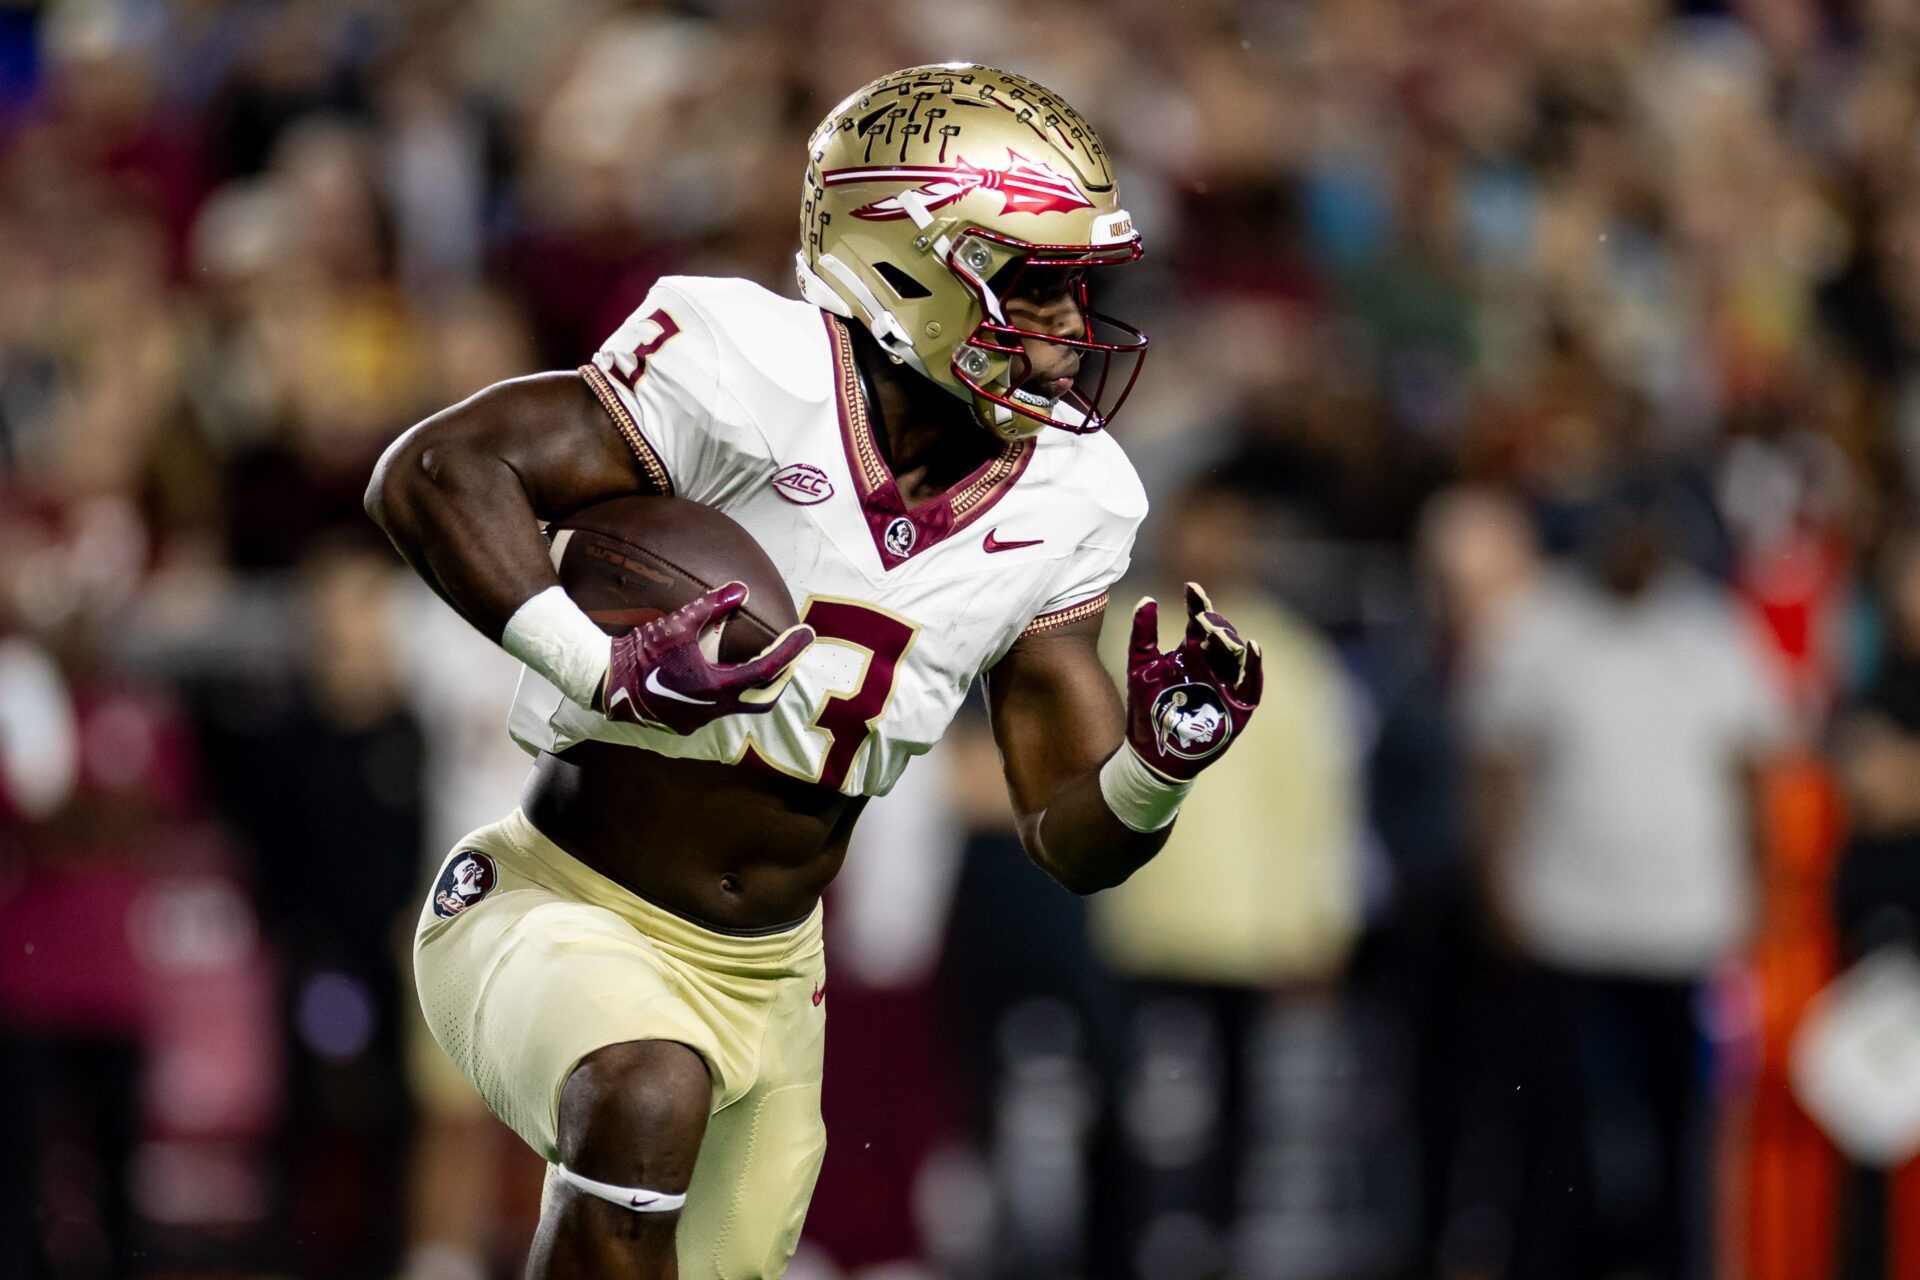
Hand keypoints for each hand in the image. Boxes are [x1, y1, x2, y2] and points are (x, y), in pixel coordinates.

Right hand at [599, 581, 813, 733]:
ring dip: (755, 686)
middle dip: (781, 677)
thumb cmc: (641, 651)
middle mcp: (712, 709)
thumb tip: (741, 588)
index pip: (767, 670)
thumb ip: (711, 606)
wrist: (605, 682)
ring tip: (764, 661)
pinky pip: (718, 710)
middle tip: (791, 654)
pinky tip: (725, 677)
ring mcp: (698, 721)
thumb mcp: (677, 623)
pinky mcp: (685, 724)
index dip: (790, 651)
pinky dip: (730, 693)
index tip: (806, 635)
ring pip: (741, 706)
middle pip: (763, 698)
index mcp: (715, 686)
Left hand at [1123, 583, 1261, 781]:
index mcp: (1190, 651)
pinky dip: (1254, 666)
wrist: (1153, 752)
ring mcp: (1226, 684)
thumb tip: (1147, 598)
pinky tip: (1252, 648)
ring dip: (1229, 640)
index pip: (1199, 621)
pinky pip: (1252, 684)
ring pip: (1236, 655)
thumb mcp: (1140, 666)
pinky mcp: (1238, 706)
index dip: (1198, 603)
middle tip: (1202, 617)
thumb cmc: (1146, 708)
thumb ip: (1142, 634)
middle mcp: (1211, 664)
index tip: (1191, 587)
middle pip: (1221, 635)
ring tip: (1217, 632)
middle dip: (1214, 623)